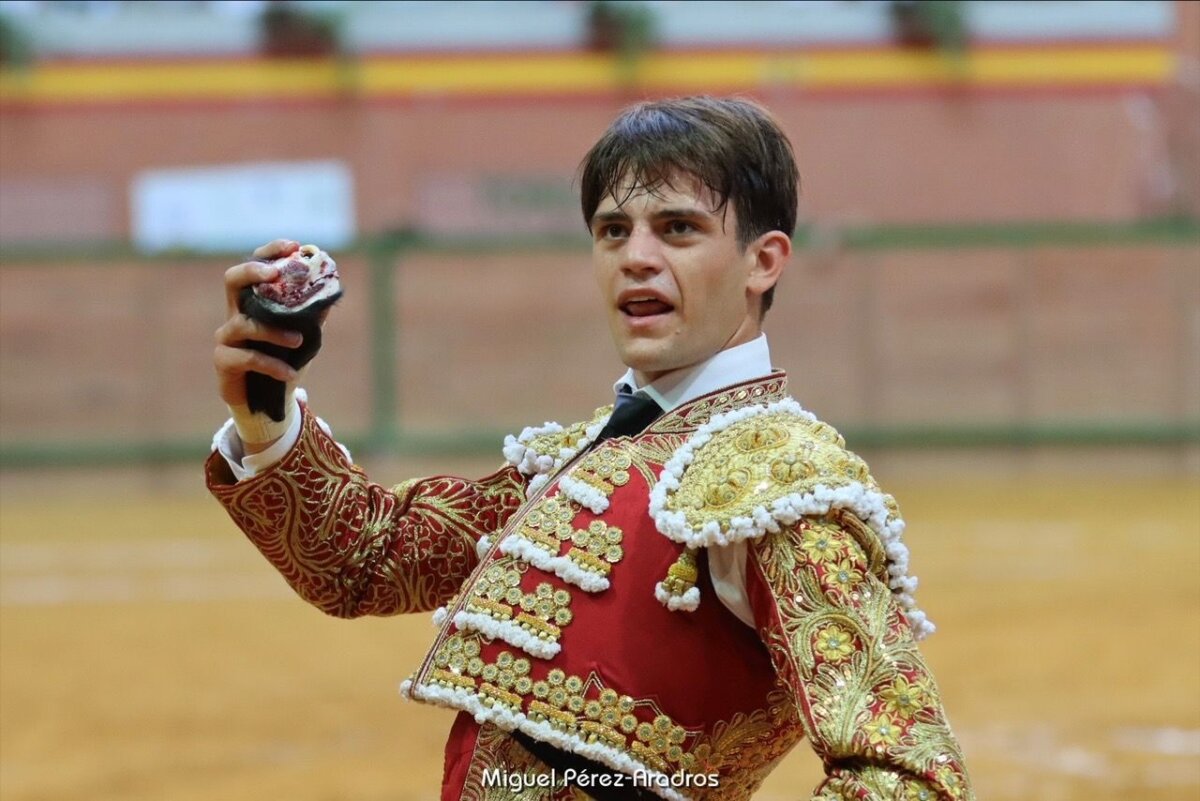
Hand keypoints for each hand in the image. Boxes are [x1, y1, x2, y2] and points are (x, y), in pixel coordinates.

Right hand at [213, 239, 304, 408]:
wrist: (268, 401)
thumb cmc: (284, 361)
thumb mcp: (304, 336)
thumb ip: (313, 314)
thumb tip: (332, 287)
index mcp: (255, 302)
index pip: (256, 267)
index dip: (270, 252)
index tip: (294, 246)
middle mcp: (236, 313)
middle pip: (232, 280)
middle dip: (252, 271)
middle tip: (275, 274)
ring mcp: (226, 337)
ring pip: (245, 324)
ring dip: (274, 331)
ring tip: (299, 340)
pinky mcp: (223, 361)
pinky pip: (247, 357)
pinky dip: (272, 364)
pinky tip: (289, 373)